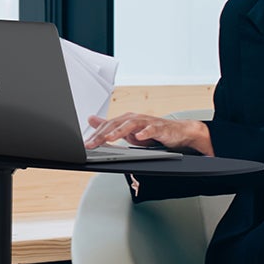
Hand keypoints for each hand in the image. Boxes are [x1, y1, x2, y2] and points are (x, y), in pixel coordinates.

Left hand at [85, 112, 212, 154]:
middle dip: (102, 134)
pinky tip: (139, 137)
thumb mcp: (128, 131)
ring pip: (131, 124)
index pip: (107, 126)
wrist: (177, 132)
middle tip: (92, 143)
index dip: (96, 135)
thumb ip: (110, 126)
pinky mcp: (160, 128)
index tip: (85, 144)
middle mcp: (134, 118)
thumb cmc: (152, 131)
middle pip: (115, 124)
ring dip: (119, 131)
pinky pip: (152, 129)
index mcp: (125, 120)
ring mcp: (147, 122)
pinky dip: (145, 132)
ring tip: (110, 138)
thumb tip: (91, 119)